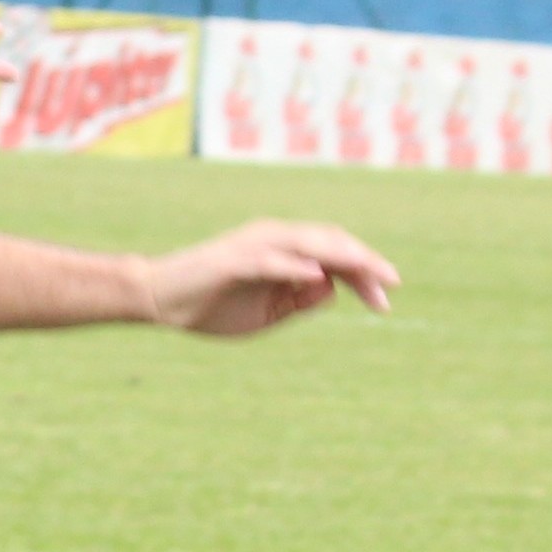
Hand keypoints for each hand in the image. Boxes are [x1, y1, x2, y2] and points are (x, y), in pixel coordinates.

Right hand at [135, 221, 393, 335]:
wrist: (159, 300)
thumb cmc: (211, 305)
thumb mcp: (267, 312)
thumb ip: (299, 301)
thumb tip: (332, 289)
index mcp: (284, 251)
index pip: (335, 255)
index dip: (364, 275)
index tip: (386, 302)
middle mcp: (273, 239)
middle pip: (330, 243)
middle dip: (364, 264)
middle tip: (392, 286)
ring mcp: (253, 245)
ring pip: (308, 243)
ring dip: (340, 256)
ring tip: (368, 270)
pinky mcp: (233, 259)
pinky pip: (271, 260)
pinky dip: (295, 265)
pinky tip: (318, 275)